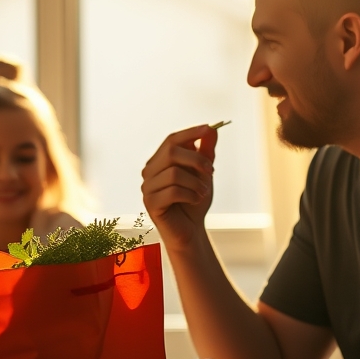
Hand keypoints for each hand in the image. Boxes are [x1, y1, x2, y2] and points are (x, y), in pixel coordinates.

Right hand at [141, 125, 217, 250]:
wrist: (191, 229)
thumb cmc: (194, 200)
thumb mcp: (203, 173)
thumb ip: (205, 152)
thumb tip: (211, 130)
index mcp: (159, 161)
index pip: (171, 140)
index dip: (190, 132)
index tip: (209, 128)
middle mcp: (150, 172)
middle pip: (171, 152)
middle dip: (196, 159)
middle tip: (211, 170)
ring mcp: (147, 188)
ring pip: (174, 173)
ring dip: (196, 182)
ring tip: (203, 191)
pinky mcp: (151, 203)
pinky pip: (173, 191)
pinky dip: (190, 194)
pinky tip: (195, 200)